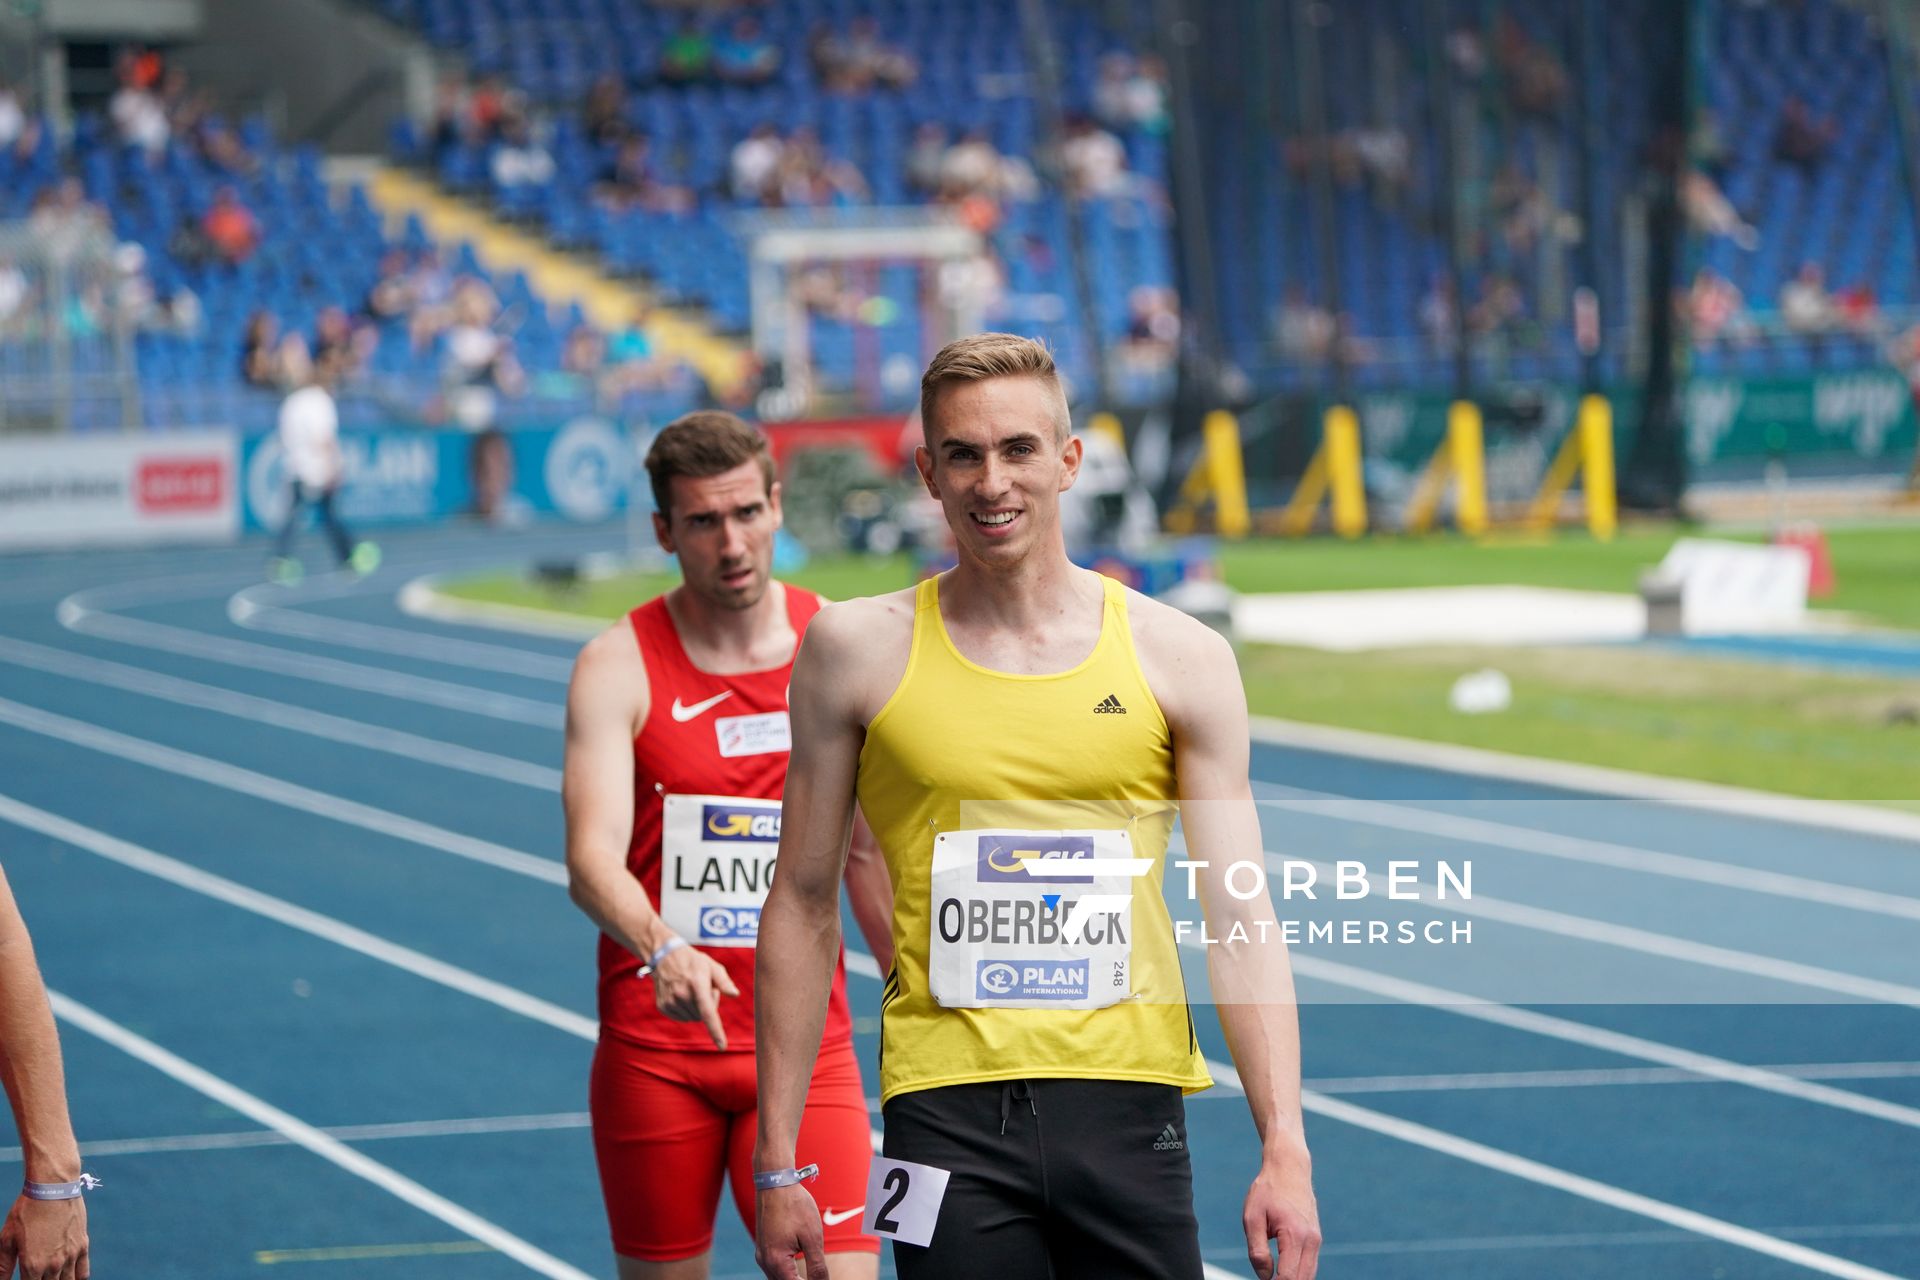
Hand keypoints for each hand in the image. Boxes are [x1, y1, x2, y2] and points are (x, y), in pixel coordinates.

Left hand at [0, 1194, 88, 1279]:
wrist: (53, 1187)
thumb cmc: (27, 1211)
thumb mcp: (7, 1238)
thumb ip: (3, 1265)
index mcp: (32, 1265)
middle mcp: (54, 1264)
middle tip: (37, 1278)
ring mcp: (71, 1256)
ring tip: (52, 1279)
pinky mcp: (82, 1246)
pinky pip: (83, 1272)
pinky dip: (77, 1279)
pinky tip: (70, 1279)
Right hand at [650, 943, 739, 1048]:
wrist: (665, 957)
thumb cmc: (694, 962)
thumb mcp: (712, 966)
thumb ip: (724, 981)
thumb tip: (735, 994)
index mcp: (697, 984)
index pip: (708, 1012)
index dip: (715, 1031)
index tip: (722, 1046)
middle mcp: (682, 994)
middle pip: (703, 1016)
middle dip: (708, 1006)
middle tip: (702, 989)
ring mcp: (670, 1001)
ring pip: (693, 1018)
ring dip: (696, 1009)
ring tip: (691, 990)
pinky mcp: (663, 1007)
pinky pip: (682, 1018)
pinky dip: (686, 1010)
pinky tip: (682, 996)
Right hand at [753, 1183, 826, 1279]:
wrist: (776, 1182)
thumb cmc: (795, 1206)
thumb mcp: (812, 1237)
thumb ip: (817, 1266)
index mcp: (776, 1261)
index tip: (822, 1279)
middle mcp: (764, 1261)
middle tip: (819, 1276)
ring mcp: (761, 1254)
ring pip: (777, 1277)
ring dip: (793, 1277)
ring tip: (811, 1273)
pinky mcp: (763, 1246)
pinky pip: (774, 1267)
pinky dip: (786, 1270)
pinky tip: (799, 1266)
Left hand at [1243, 1146, 1318, 1279]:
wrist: (1289, 1168)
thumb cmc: (1268, 1191)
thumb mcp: (1252, 1218)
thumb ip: (1257, 1251)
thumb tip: (1264, 1277)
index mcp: (1295, 1235)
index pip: (1288, 1276)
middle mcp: (1311, 1240)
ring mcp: (1316, 1240)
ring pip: (1309, 1275)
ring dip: (1294, 1279)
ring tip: (1274, 1276)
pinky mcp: (1316, 1238)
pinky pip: (1310, 1265)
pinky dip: (1299, 1273)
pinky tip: (1283, 1272)